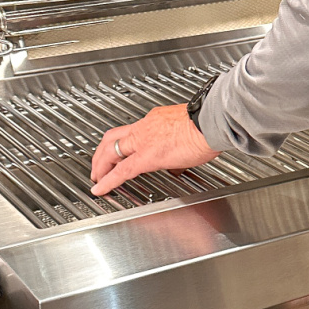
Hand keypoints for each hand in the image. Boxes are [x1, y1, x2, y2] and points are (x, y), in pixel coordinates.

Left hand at [90, 104, 217, 196]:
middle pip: (111, 138)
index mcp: (155, 120)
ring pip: (110, 150)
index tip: (115, 152)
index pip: (130, 131)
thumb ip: (177, 143)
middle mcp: (145, 127)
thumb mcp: (187, 129)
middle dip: (100, 153)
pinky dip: (108, 180)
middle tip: (97, 166)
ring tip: (96, 178)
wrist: (212, 121)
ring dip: (100, 165)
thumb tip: (179, 159)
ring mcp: (143, 140)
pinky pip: (121, 171)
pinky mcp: (147, 157)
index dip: (119, 143)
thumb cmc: (208, 124)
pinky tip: (101, 189)